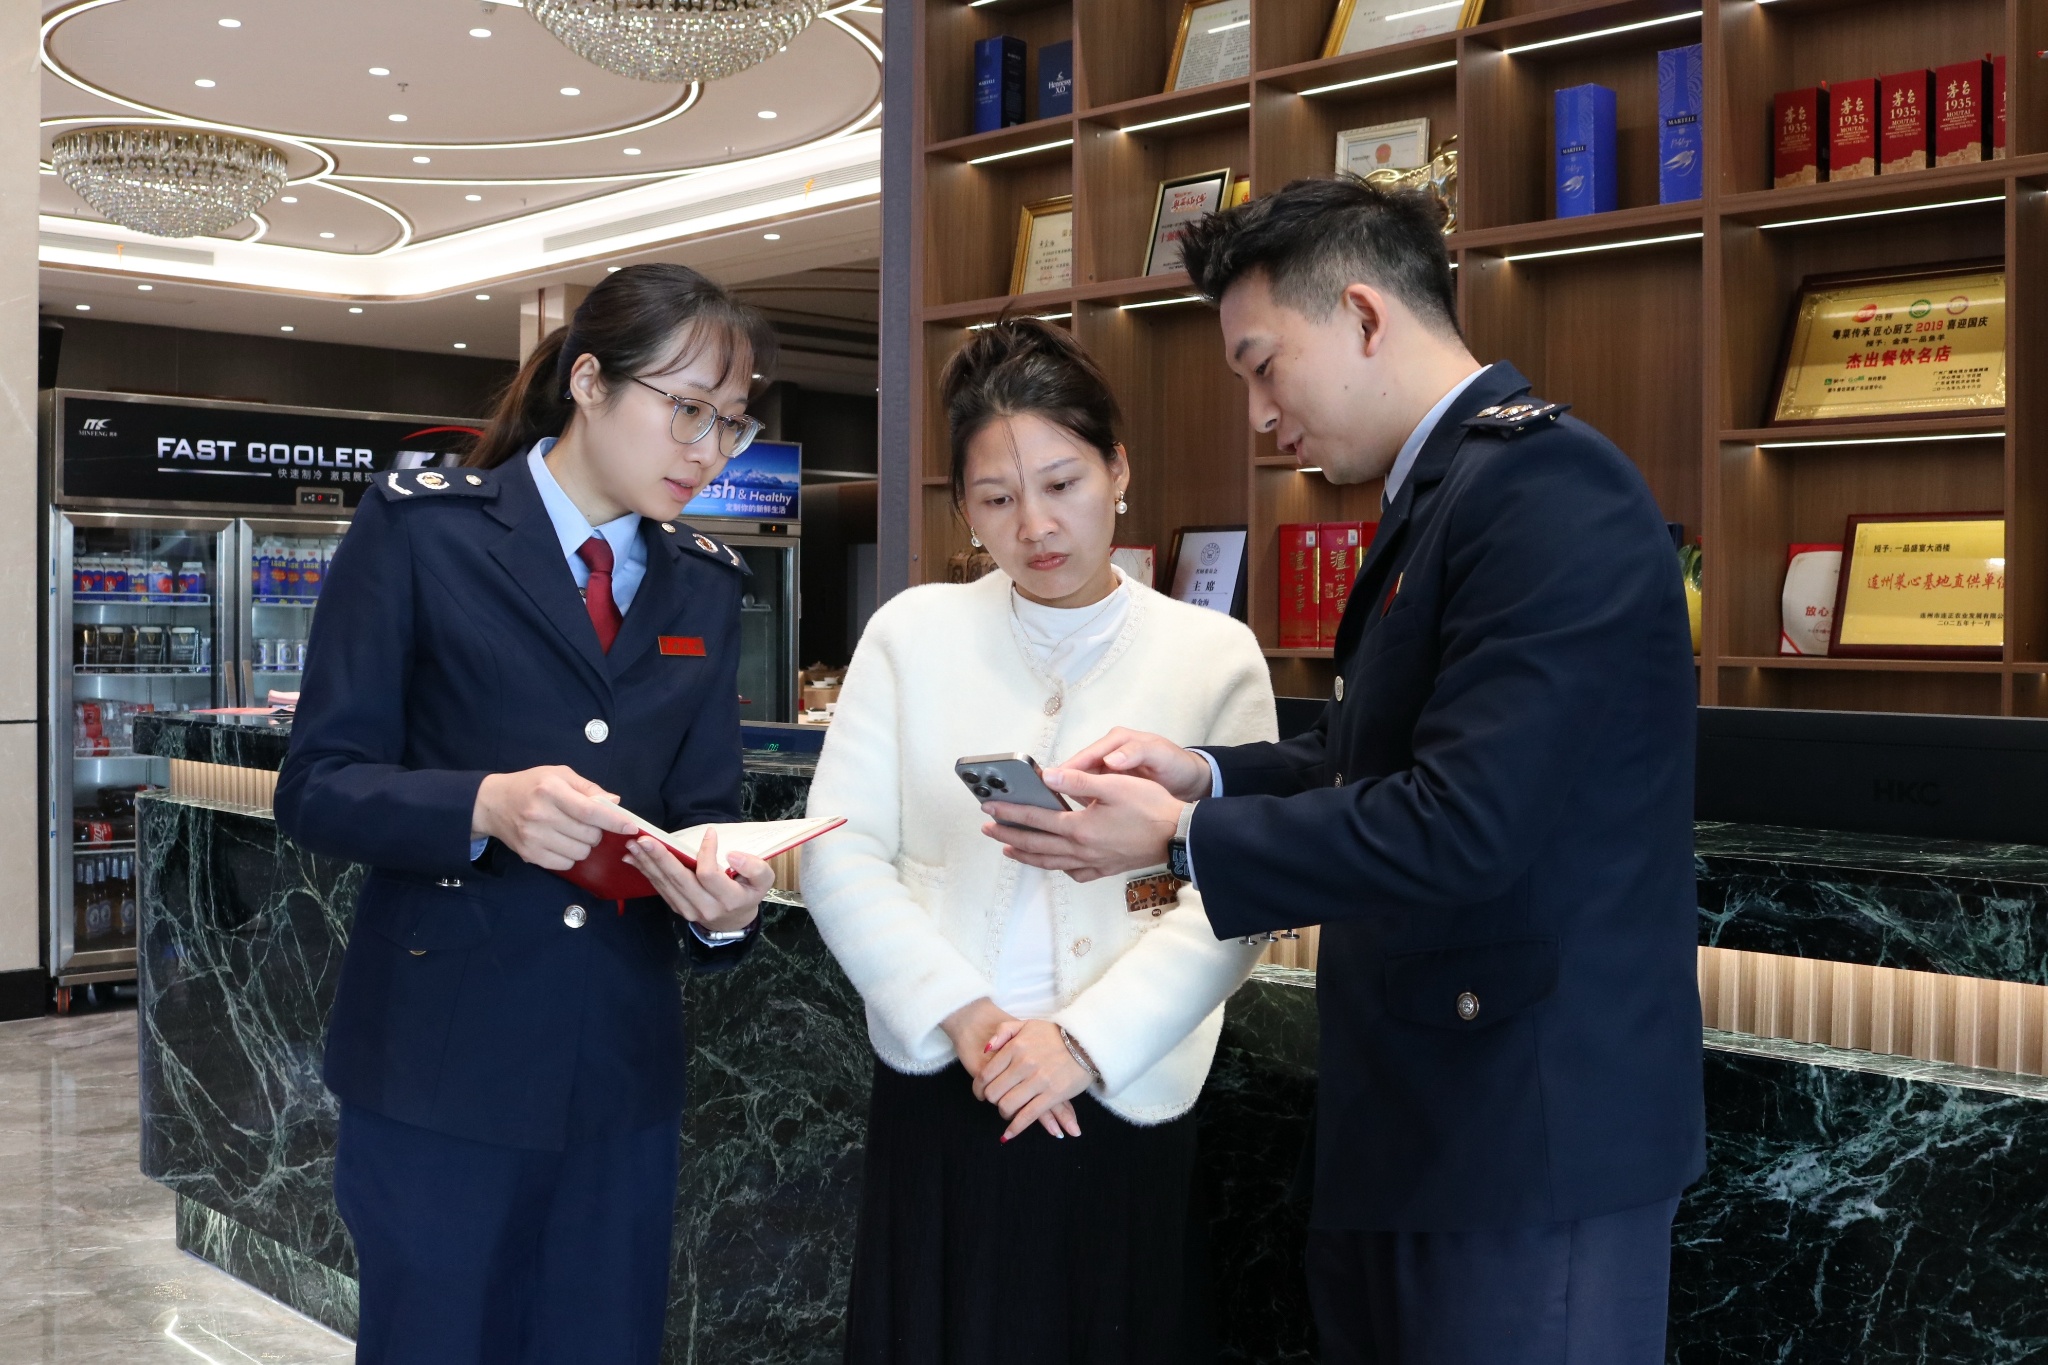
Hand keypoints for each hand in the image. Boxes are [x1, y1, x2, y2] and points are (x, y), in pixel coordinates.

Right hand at [472, 766, 639, 869]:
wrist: (492, 803)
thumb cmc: (531, 785)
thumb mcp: (559, 775)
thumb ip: (588, 788)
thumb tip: (615, 803)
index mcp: (550, 790)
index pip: (589, 811)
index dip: (613, 821)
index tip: (630, 827)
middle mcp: (540, 815)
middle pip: (588, 835)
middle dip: (596, 831)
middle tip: (586, 822)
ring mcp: (533, 837)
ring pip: (580, 853)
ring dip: (584, 845)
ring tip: (571, 831)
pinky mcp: (529, 854)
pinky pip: (565, 865)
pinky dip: (570, 856)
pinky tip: (560, 842)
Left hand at [624, 827, 770, 934]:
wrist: (733, 922)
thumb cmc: (747, 893)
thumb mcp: (763, 881)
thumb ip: (755, 867)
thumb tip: (732, 854)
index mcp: (729, 900)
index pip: (710, 874)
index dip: (707, 852)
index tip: (710, 833)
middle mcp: (706, 908)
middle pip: (680, 880)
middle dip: (661, 857)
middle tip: (644, 839)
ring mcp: (689, 910)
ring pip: (666, 884)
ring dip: (648, 863)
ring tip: (634, 845)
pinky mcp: (677, 908)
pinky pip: (660, 888)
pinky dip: (646, 871)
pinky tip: (634, 858)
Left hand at [941, 1002, 1076, 1138]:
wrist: (1086, 1042)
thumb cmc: (1054, 1034)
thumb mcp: (1026, 1024)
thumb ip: (1003, 1031)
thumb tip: (985, 1049)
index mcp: (1015, 1047)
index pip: (986, 1074)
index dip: (978, 1088)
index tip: (980, 1093)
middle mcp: (1023, 1064)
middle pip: (994, 1093)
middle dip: (991, 1100)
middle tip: (995, 1101)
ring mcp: (1038, 1081)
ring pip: (1008, 1106)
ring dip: (1003, 1113)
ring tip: (1006, 1111)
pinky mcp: (1052, 1095)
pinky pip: (1028, 1116)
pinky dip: (1015, 1128)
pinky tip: (1008, 1135)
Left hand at [981, 767, 1183, 881]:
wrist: (1180, 836)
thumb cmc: (1151, 808)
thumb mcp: (1114, 785)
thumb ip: (1078, 781)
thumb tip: (1047, 777)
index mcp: (1080, 827)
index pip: (1036, 819)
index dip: (1010, 813)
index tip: (989, 808)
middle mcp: (1082, 849)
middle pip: (1036, 844)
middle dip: (1009, 835)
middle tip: (988, 829)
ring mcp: (1094, 862)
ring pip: (1051, 862)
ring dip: (1027, 855)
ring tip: (1009, 848)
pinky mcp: (1106, 868)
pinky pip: (1075, 873)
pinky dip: (1058, 868)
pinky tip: (1056, 864)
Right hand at [1059, 728, 1211, 802]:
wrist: (1191, 780)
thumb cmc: (1176, 764)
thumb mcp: (1159, 755)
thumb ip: (1135, 753)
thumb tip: (1109, 759)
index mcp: (1116, 741)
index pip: (1085, 756)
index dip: (1068, 771)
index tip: (1051, 785)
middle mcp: (1108, 753)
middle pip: (1078, 770)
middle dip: (1064, 786)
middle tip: (1048, 805)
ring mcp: (1108, 769)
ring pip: (1082, 784)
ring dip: (1071, 797)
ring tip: (1056, 816)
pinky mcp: (1112, 784)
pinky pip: (1092, 793)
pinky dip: (1084, 803)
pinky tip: (1078, 819)